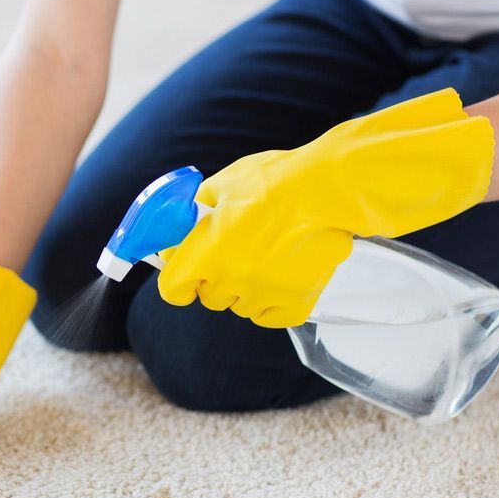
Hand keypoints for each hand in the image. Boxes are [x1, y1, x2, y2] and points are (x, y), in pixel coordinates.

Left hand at [158, 88, 493, 327]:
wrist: (326, 190)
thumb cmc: (274, 181)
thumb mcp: (222, 185)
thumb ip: (195, 211)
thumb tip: (180, 225)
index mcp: (205, 254)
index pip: (172, 290)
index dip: (177, 279)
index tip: (185, 270)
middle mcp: (229, 281)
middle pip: (208, 297)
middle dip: (214, 277)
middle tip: (233, 252)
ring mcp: (262, 295)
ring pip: (239, 306)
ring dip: (244, 288)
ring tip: (264, 257)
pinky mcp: (294, 305)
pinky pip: (269, 315)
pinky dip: (270, 301)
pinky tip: (279, 276)